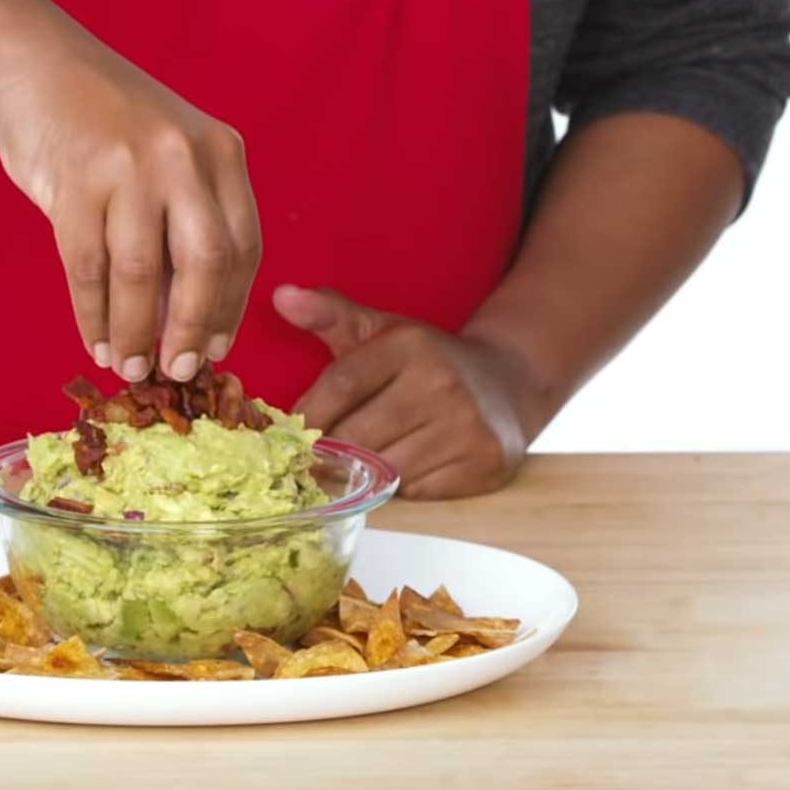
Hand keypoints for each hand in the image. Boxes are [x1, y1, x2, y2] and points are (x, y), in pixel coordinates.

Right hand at [0, 33, 260, 383]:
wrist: (33, 61)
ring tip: (128, 365)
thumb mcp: (167, 155)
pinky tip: (95, 340)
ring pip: (140, 274)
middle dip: (191, 328)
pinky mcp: (74, 181)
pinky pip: (88, 268)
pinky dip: (92, 315)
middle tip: (177, 371)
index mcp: (220, 151)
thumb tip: (185, 321)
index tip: (215, 350)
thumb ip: (185, 223)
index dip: (230, 308)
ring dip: (134, 332)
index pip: (243, 246)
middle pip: (204, 264)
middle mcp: (183, 156)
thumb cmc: (105, 121)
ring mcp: (128, 167)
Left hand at [274, 285, 555, 499]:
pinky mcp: (484, 463)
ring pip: (385, 470)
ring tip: (359, 466)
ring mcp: (467, 426)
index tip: (295, 433)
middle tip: (317, 460)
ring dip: (365, 474)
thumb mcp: (381, 330)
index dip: (310, 415)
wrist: (508, 384)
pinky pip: (418, 492)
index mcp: (411, 345)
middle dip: (331, 453)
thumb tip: (281, 296)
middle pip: (358, 436)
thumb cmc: (429, 361)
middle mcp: (442, 383)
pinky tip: (402, 470)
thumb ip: (330, 314)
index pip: (341, 386)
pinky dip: (401, 488)